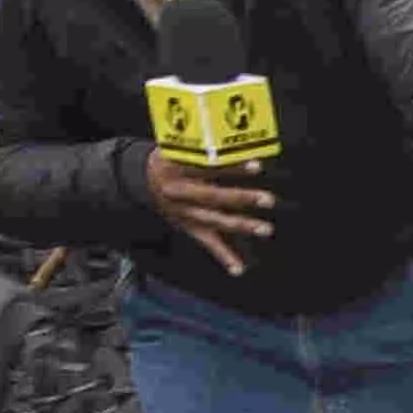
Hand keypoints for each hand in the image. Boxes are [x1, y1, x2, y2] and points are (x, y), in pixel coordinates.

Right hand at [144, 152, 274, 279]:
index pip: (207, 168)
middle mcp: (179, 193)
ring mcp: (184, 213)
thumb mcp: (178, 148)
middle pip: (213, 196)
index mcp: (176, 169)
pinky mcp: (189, 227)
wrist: (143, 179)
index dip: (232, 168)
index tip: (257, 166)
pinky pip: (207, 244)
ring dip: (241, 225)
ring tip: (266, 229)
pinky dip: (224, 257)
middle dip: (241, 198)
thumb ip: (203, 148)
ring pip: (215, 221)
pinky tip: (239, 269)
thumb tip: (238, 142)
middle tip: (268, 199)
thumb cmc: (171, 159)